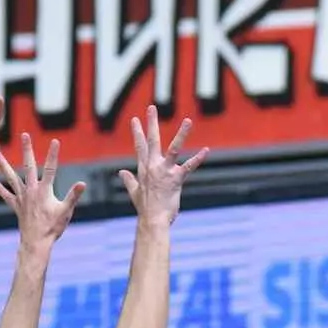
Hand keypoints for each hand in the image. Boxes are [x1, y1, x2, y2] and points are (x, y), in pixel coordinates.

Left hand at [0, 133, 84, 256]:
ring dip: (3, 165)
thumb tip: (82, 184)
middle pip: (28, 166)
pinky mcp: (16, 206)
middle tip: (24, 135)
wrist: (36, 242)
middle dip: (27, 150)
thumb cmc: (53, 228)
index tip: (55, 141)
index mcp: (44, 190)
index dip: (53, 154)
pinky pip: (7, 196)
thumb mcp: (66, 211)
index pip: (51, 168)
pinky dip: (0, 189)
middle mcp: (31, 190)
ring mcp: (22, 197)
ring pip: (11, 177)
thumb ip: (73, 196)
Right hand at [117, 106, 207, 224]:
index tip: (135, 119)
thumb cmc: (145, 209)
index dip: (137, 132)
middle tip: (152, 107)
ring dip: (182, 134)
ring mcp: (165, 171)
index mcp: (143, 169)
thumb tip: (121, 172)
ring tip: (188, 120)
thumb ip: (128, 180)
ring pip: (173, 148)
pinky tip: (206, 150)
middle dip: (151, 123)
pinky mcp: (176, 179)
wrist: (152, 220)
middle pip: (152, 140)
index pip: (139, 146)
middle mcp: (153, 166)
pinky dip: (198, 159)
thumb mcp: (134, 192)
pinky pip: (189, 167)